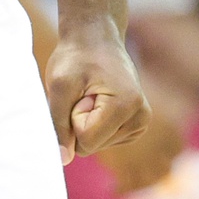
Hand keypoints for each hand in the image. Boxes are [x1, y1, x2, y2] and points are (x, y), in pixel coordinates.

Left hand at [46, 20, 148, 163]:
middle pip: (92, 145)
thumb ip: (58, 123)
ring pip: (97, 144)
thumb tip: (63, 160)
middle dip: (79, 122)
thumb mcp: (59, 85)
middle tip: (84, 92)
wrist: (95, 38)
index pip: (86, 141)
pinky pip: (103, 140)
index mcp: (127, 106)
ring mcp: (140, 123)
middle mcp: (140, 117)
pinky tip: (98, 100)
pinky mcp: (135, 125)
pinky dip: (94, 123)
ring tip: (91, 93)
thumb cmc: (76, 57)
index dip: (72, 119)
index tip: (79, 94)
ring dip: (86, 121)